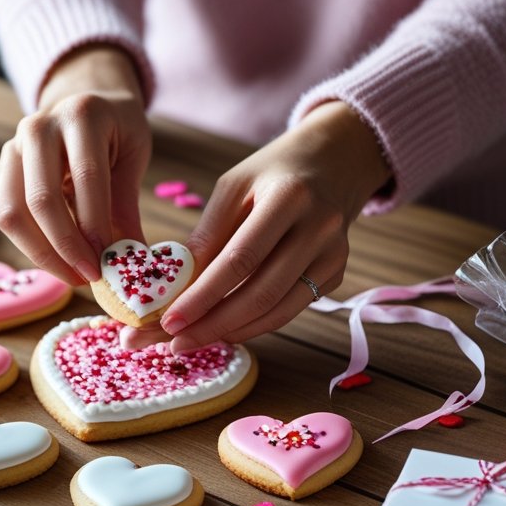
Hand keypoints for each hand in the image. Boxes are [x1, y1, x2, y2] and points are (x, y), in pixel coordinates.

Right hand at [0, 44, 150, 284]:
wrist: (86, 104)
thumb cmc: (115, 131)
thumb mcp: (133, 156)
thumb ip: (126, 206)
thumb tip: (133, 264)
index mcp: (81, 115)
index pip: (85, 177)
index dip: (94, 224)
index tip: (107, 261)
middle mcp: (38, 127)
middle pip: (40, 199)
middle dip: (65, 246)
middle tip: (88, 276)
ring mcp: (12, 147)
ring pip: (12, 213)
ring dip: (42, 254)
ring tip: (72, 276)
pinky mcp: (1, 169)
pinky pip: (6, 217)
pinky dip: (30, 245)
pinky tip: (57, 260)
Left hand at [124, 101, 390, 351]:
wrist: (331, 161)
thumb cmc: (271, 174)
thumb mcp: (232, 187)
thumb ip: (207, 235)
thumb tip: (173, 288)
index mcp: (288, 197)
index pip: (240, 259)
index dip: (203, 295)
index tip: (169, 321)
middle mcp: (319, 229)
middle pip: (261, 293)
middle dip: (213, 325)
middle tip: (174, 344)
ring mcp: (333, 255)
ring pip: (277, 311)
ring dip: (231, 332)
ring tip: (192, 341)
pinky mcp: (335, 273)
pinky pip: (289, 309)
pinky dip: (254, 324)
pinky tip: (224, 328)